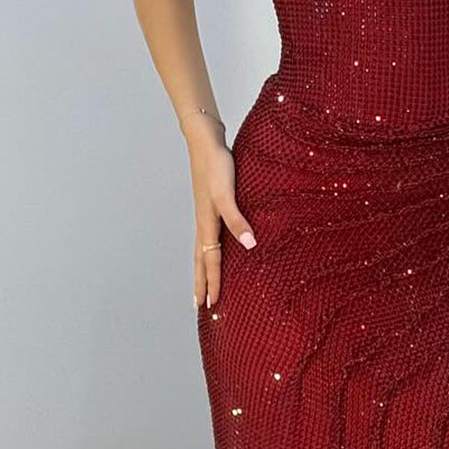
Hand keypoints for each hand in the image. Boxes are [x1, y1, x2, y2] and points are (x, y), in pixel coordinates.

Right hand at [187, 130, 255, 310]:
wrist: (205, 142)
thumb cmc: (216, 166)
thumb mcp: (227, 194)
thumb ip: (237, 219)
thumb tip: (249, 245)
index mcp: (206, 224)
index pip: (211, 261)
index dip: (213, 283)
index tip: (212, 304)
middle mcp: (203, 223)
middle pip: (200, 261)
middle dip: (201, 284)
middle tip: (200, 306)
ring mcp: (205, 216)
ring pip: (201, 251)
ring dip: (202, 271)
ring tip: (202, 286)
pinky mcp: (209, 208)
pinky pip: (207, 239)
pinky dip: (207, 253)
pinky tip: (213, 252)